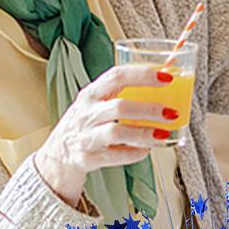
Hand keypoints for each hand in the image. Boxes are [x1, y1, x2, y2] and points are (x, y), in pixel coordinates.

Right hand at [34, 65, 180, 207]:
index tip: (166, 77)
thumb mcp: (99, 102)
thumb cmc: (85, 124)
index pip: (116, 76)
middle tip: (171, 112)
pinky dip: (134, 154)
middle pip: (119, 106)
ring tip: (163, 134)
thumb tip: (168, 69)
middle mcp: (86, 113)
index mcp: (91, 94)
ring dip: (144, 133)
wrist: (57, 156)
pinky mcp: (87, 159)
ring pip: (117, 132)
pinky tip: (146, 150)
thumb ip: (127, 89)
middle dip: (149, 109)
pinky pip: (114, 156)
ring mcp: (85, 136)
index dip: (142, 75)